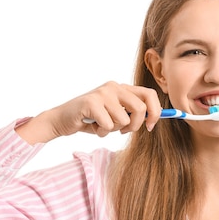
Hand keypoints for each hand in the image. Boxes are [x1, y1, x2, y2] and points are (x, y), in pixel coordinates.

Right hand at [16, 82, 161, 143]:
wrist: (63, 119)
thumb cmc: (91, 119)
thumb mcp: (115, 115)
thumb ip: (131, 113)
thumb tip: (152, 119)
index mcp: (122, 88)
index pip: (149, 94)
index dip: (155, 112)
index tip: (150, 126)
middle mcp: (114, 87)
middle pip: (140, 108)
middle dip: (135, 126)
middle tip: (122, 131)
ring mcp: (102, 93)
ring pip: (124, 120)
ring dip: (113, 130)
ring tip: (101, 125)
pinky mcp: (91, 102)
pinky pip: (108, 125)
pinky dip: (102, 132)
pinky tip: (92, 126)